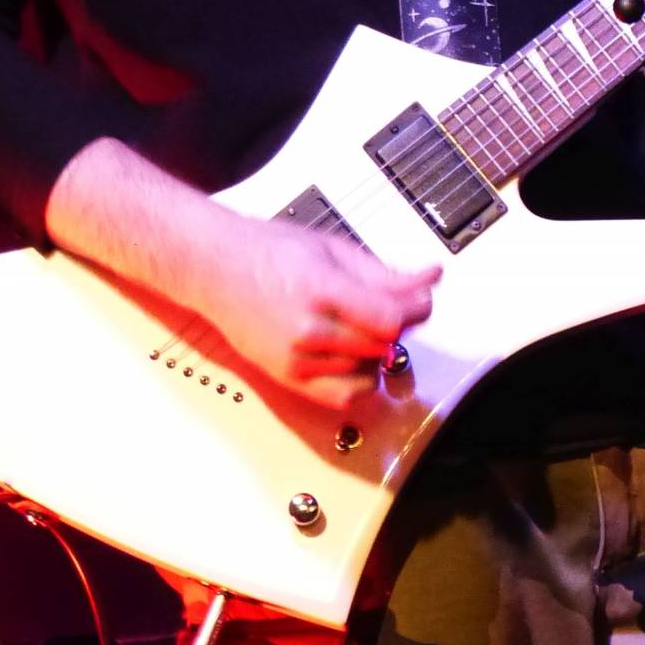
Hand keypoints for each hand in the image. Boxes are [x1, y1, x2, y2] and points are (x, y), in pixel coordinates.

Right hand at [192, 213, 439, 410]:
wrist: (217, 269)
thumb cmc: (268, 252)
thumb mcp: (333, 248)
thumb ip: (384, 272)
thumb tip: (428, 280)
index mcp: (321, 290)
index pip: (389, 320)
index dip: (416, 311)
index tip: (421, 300)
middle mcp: (308, 330)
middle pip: (382, 346)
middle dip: (399, 326)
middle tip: (394, 305)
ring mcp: (297, 359)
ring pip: (368, 372)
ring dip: (379, 352)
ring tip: (364, 325)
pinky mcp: (289, 377)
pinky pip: (343, 396)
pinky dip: (359, 379)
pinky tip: (354, 355)